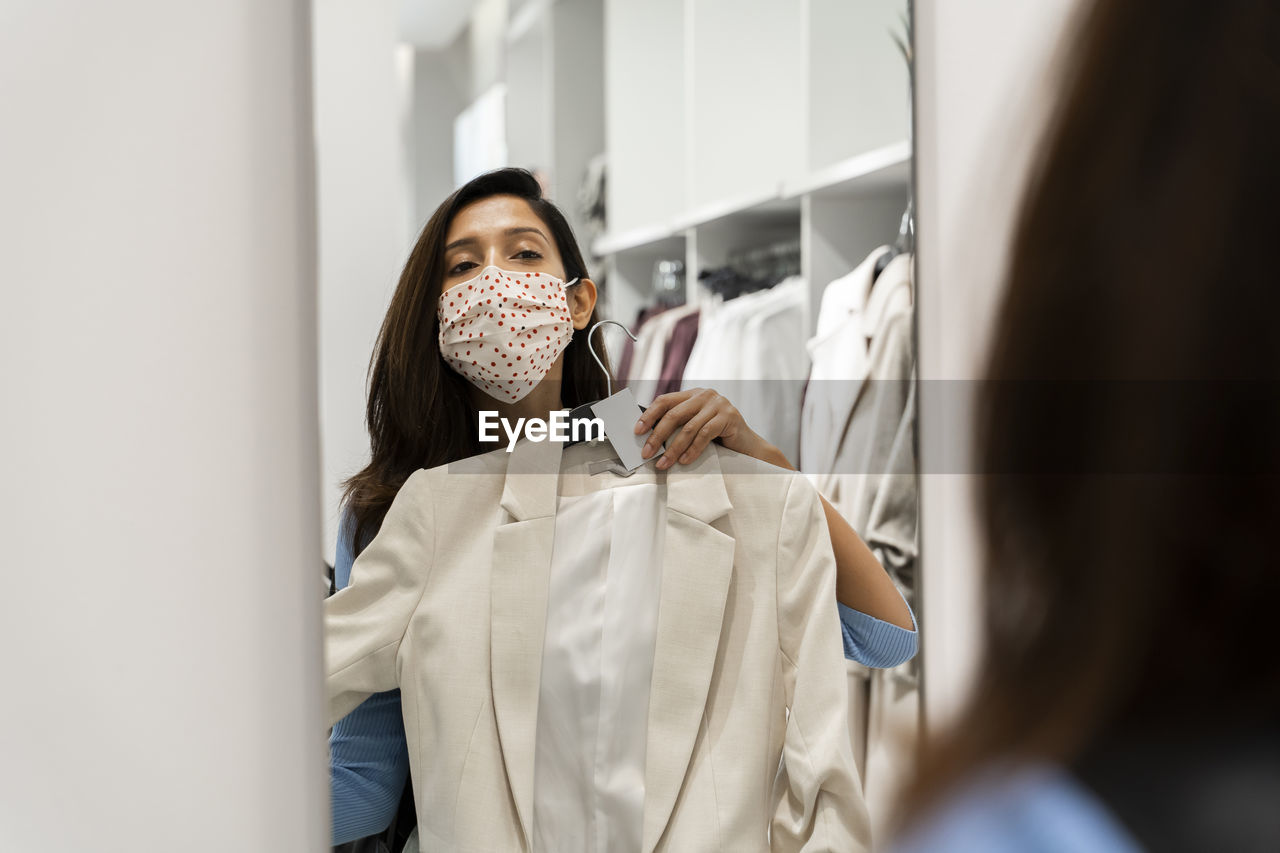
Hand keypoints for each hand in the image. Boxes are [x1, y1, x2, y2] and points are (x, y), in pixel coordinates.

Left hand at [633, 388, 789, 469]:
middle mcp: (704, 395)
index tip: (636, 431)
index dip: (649, 415)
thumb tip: (648, 439)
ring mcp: (718, 404)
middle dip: (657, 436)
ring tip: (663, 464)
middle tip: (646, 453)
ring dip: (673, 449)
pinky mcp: (729, 416)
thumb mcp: (695, 426)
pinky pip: (705, 434)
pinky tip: (685, 461)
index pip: (665, 400)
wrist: (748, 445)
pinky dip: (692, 450)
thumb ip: (678, 426)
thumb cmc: (718, 438)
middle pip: (674, 414)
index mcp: (692, 394)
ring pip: (689, 427)